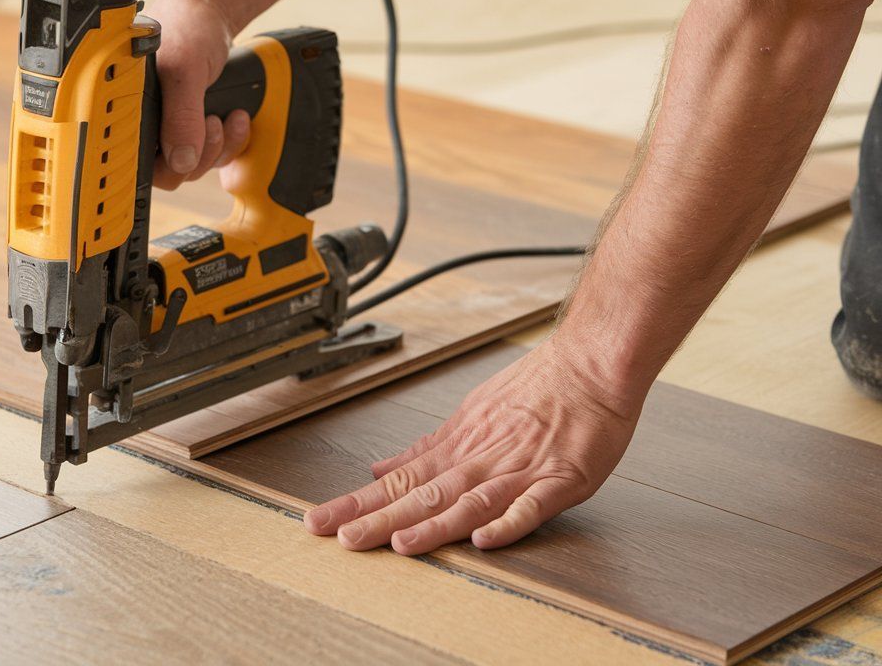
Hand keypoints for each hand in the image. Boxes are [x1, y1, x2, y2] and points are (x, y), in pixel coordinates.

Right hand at [145, 0, 250, 189]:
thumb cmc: (187, 25)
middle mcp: (147, 123)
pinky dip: (231, 141)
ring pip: (195, 165)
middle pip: (170, 173)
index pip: (138, 164)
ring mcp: (173, 126)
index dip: (166, 164)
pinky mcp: (195, 126)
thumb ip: (181, 116)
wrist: (212, 8)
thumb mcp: (183, 69)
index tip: (186, 147)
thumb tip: (180, 160)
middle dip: (199, 155)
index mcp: (128, 110)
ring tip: (224, 117)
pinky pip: (213, 153)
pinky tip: (235, 117)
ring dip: (218, 147)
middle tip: (210, 123)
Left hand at [303, 340, 641, 553]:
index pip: (396, 481)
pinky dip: (507, 523)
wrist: (588, 366)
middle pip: (421, 495)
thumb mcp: (468, 414)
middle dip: (378, 518)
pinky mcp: (558, 481)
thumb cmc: (535, 390)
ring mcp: (517, 471)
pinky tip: (485, 540)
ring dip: (435, 525)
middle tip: (341, 537)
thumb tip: (381, 468)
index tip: (322, 520)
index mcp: (456, 448)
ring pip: (468, 502)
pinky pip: (530, 507)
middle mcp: (479, 461)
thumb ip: (426, 449)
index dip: (357, 502)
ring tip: (400, 544)